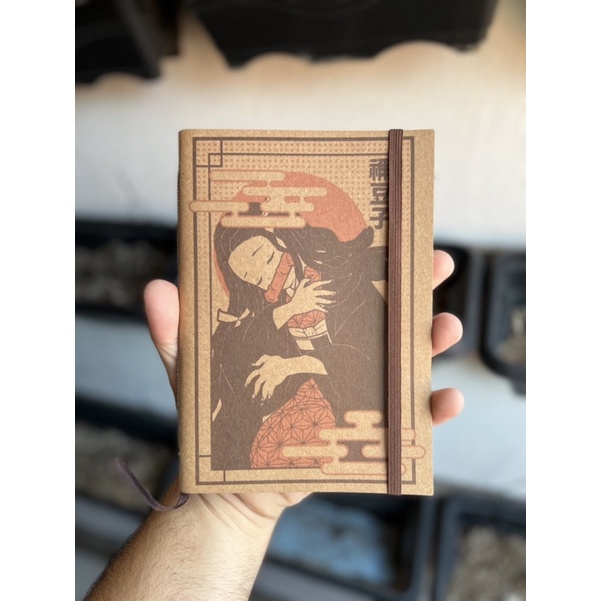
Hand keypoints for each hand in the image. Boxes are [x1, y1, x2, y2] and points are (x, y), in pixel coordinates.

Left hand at [144, 249, 462, 522]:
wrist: (231, 481)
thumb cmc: (217, 417)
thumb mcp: (192, 368)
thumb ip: (175, 331)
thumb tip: (156, 288)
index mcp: (305, 328)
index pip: (339, 284)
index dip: (364, 257)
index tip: (385, 230)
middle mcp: (340, 353)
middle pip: (386, 313)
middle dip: (417, 286)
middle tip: (437, 264)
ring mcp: (358, 390)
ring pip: (407, 359)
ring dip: (433, 340)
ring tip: (446, 327)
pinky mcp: (367, 432)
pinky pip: (409, 420)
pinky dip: (432, 411)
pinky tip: (445, 400)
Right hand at [288, 278, 334, 313]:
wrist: (293, 306)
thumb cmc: (296, 297)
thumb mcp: (298, 288)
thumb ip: (303, 281)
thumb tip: (309, 278)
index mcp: (308, 288)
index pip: (318, 283)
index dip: (324, 282)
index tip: (330, 281)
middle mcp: (311, 294)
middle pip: (322, 292)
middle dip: (329, 292)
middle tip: (334, 292)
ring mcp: (312, 300)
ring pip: (322, 300)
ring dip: (328, 301)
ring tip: (333, 301)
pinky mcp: (312, 306)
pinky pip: (319, 307)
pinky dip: (323, 309)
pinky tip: (327, 310)